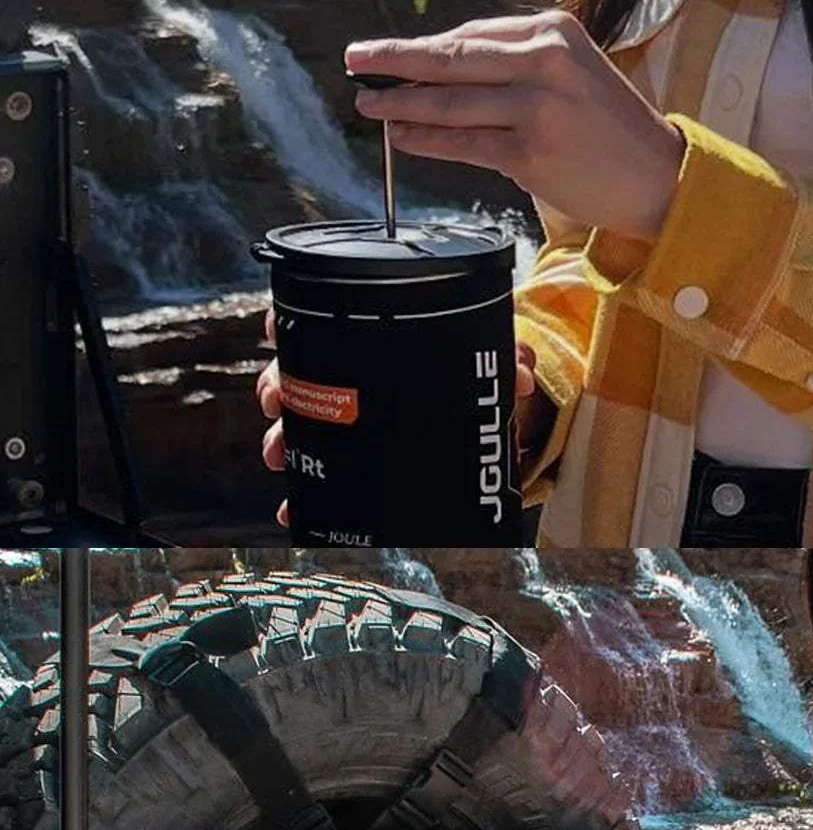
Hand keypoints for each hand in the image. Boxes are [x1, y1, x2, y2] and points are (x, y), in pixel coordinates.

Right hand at [256, 303, 542, 527]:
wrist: (489, 412)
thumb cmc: (481, 373)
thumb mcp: (494, 360)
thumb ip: (509, 359)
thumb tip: (520, 376)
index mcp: (375, 340)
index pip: (320, 318)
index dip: (289, 319)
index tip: (275, 329)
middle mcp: (352, 374)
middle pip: (299, 371)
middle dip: (278, 385)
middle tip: (276, 401)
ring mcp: (350, 415)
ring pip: (300, 421)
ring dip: (283, 438)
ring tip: (280, 455)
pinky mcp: (359, 456)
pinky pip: (322, 473)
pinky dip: (305, 495)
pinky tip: (295, 512)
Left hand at [347, 15, 687, 239]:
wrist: (658, 177)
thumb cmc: (613, 128)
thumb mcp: (574, 73)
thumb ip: (518, 64)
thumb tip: (442, 68)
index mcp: (555, 32)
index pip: (472, 36)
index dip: (425, 48)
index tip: (390, 53)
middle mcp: (545, 62)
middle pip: (452, 59)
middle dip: (396, 60)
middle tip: (355, 60)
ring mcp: (537, 108)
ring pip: (451, 103)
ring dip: (402, 105)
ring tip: (369, 106)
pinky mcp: (530, 152)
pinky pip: (464, 143)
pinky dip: (427, 140)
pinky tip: (402, 136)